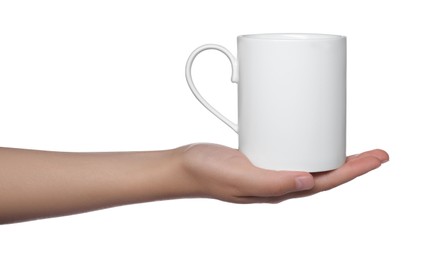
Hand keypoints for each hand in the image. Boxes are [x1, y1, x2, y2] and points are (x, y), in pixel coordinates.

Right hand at [177, 143, 388, 202]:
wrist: (184, 165)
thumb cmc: (207, 174)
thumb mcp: (240, 178)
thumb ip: (272, 183)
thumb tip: (310, 181)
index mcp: (278, 190)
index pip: (326, 182)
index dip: (354, 171)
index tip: (376, 158)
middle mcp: (278, 181)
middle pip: (325, 172)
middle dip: (352, 163)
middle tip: (374, 151)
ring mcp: (270, 168)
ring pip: (310, 161)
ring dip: (333, 153)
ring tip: (350, 142)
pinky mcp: (261, 156)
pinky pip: (291, 150)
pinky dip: (307, 142)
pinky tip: (310, 134)